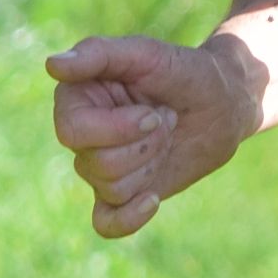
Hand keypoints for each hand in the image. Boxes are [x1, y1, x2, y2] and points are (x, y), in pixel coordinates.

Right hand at [45, 33, 254, 236]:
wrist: (224, 103)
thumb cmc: (186, 72)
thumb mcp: (147, 54)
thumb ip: (100, 54)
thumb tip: (53, 64)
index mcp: (77, 97)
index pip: (72, 130)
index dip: (116, 128)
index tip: (154, 113)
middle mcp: (82, 134)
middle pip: (93, 163)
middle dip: (142, 145)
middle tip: (165, 120)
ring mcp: (100, 166)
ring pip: (110, 187)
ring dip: (151, 163)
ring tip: (167, 136)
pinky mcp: (121, 193)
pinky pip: (107, 223)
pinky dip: (129, 218)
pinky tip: (152, 200)